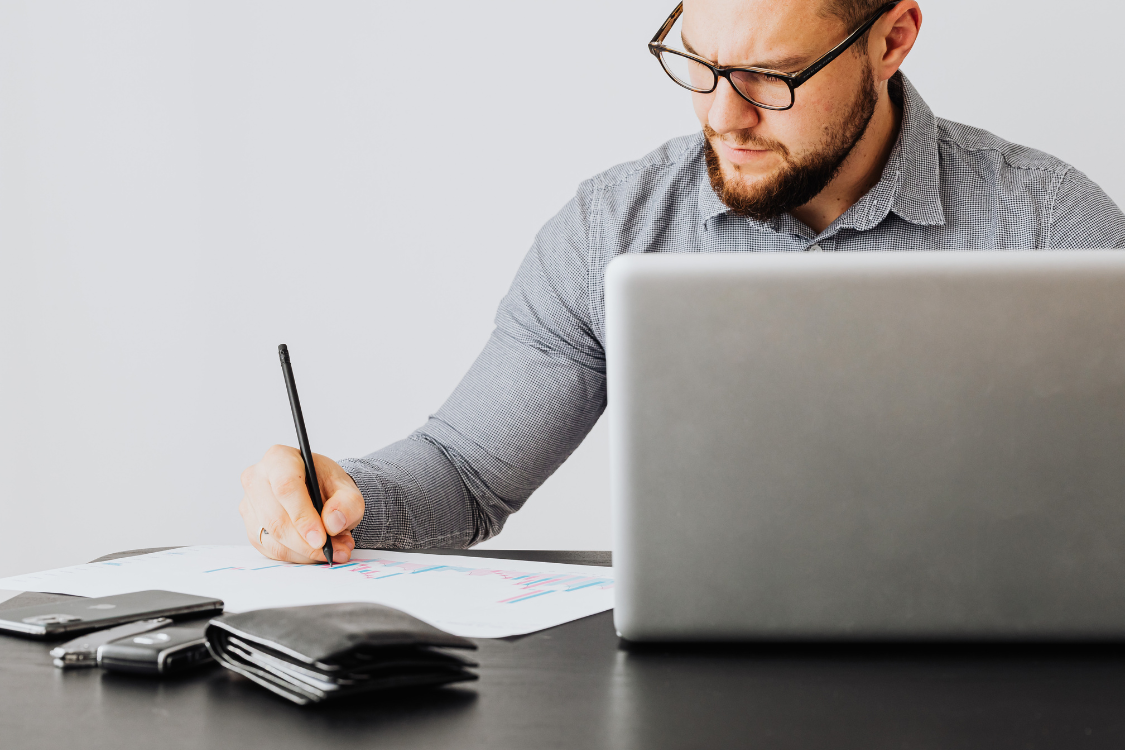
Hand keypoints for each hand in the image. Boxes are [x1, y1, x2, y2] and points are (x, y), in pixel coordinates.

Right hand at [239, 445, 363, 563]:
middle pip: (276, 519)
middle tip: (335, 551)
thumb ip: (347, 504)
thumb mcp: (347, 489)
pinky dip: (297, 556)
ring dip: (306, 552)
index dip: (303, 517)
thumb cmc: (327, 485)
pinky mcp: (251, 527)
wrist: (317, 491)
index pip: (286, 488)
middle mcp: (257, 479)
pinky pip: (272, 550)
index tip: (321, 539)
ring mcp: (249, 505)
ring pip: (273, 539)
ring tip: (334, 549)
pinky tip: (316, 550)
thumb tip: (332, 524)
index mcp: (279, 458)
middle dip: (307, 542)